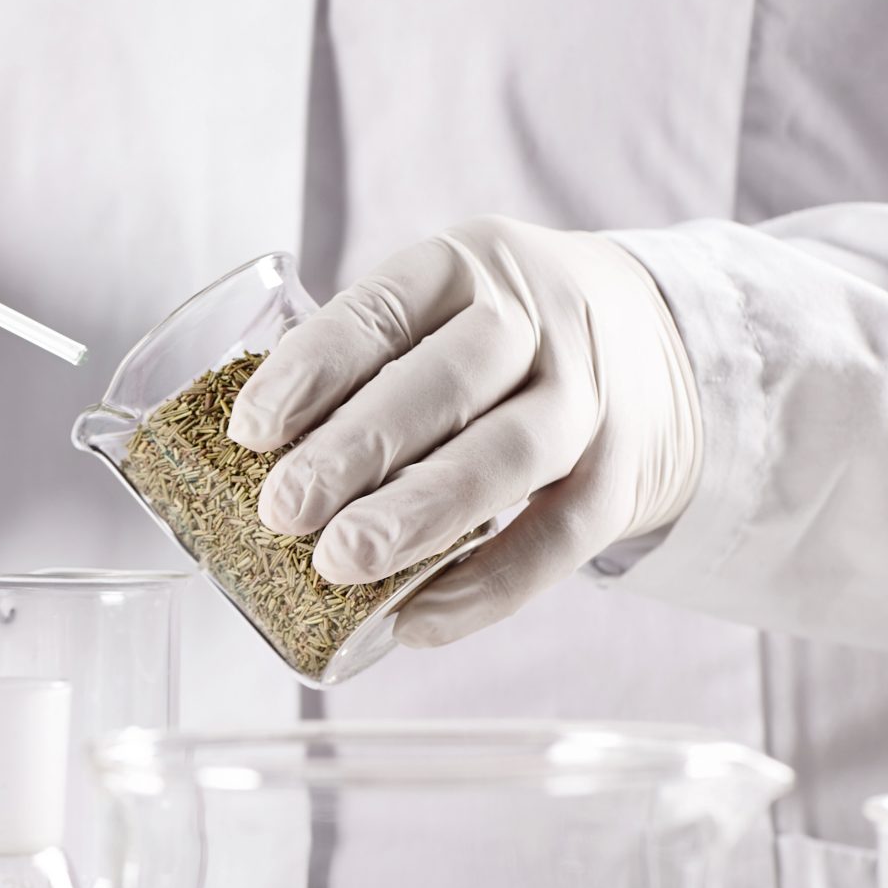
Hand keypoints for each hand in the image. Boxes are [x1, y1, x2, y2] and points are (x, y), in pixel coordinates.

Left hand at [227, 215, 700, 647]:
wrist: (649, 343)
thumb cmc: (487, 347)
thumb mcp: (434, 315)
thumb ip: (358, 373)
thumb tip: (239, 468)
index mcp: (464, 267)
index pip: (382, 309)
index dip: (313, 368)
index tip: (250, 432)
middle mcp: (537, 319)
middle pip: (448, 380)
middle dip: (359, 447)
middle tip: (283, 511)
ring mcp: (589, 396)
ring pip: (510, 453)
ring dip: (420, 512)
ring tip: (341, 562)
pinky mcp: (622, 472)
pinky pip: (560, 536)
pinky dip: (490, 586)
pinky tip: (417, 621)